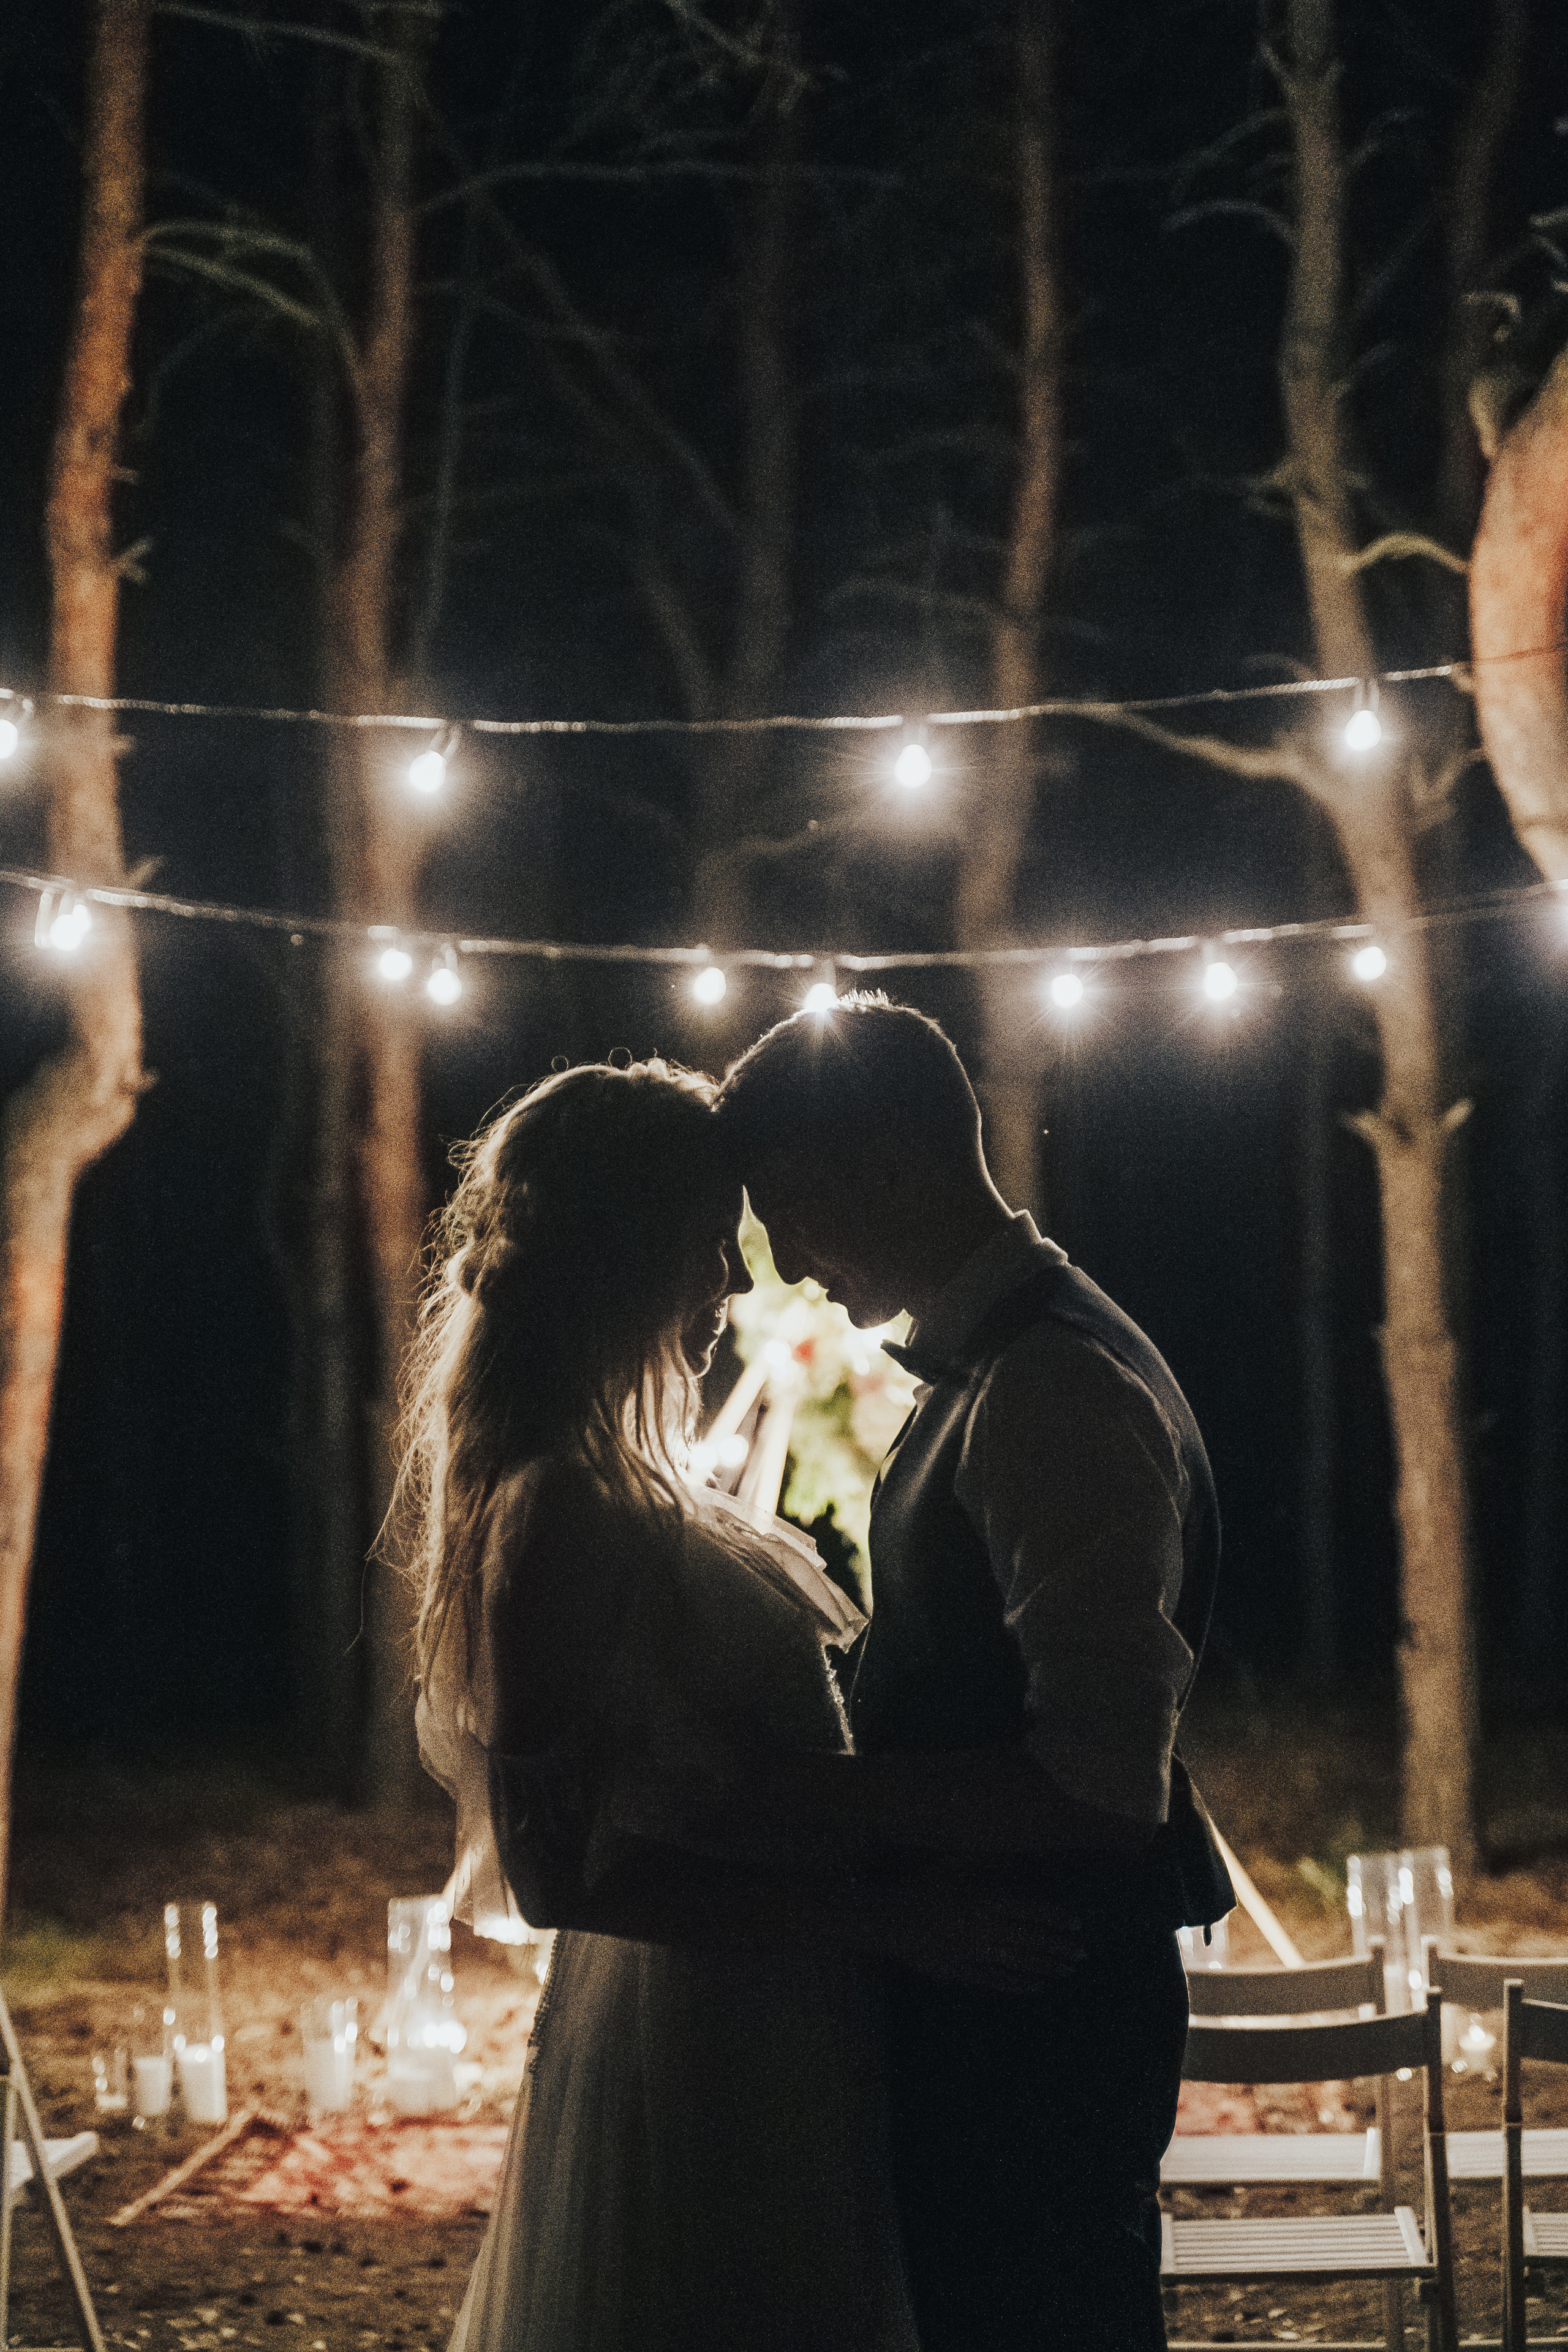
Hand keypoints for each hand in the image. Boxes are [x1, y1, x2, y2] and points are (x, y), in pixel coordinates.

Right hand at [863, 1869, 1084, 1987]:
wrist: (884, 1920)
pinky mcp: (960, 1973)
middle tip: (1081, 1952)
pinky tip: (1035, 1985)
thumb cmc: (918, 1887)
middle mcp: (981, 1930)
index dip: (1053, 1917)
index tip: (1075, 1922)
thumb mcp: (950, 1865)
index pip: (1027, 1909)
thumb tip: (1018, 1862)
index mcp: (980, 1901)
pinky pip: (995, 1981)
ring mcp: (971, 1955)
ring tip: (1067, 1969)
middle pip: (1028, 1939)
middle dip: (1058, 1946)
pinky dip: (1017, 1984)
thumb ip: (985, 1862)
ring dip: (1045, 1966)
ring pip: (1017, 1962)